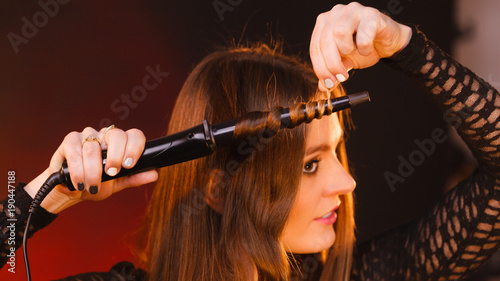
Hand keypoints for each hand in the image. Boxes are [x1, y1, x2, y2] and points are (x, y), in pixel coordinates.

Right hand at [25, 126, 157, 212]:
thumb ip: (134, 178)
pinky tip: (79, 182)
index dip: (134, 147)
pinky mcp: (70, 141)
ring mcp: (88, 136)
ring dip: (92, 170)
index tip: (129, 165)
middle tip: (112, 173)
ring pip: (93, 147)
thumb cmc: (97, 184)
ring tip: (92, 186)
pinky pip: (75, 151)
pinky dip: (77, 169)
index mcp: (122, 144)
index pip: (134, 135)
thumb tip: (154, 174)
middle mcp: (106, 136)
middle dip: (115, 155)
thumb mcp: (118, 183)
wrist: (72, 190)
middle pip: (116, 134)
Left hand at [310, 2, 411, 89]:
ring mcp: (353, 11)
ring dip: (347, 50)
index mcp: (324, 23)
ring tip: (355, 53)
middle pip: (325, 41)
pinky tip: (368, 49)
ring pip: (339, 33)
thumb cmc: (363, 47)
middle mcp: (336, 13)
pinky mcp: (371, 15)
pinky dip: (365, 48)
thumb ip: (332, 73)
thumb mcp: (344, 62)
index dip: (320, 68)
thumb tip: (324, 87)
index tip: (329, 82)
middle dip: (332, 64)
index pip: (315, 47)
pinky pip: (363, 36)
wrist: (388, 43)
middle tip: (341, 77)